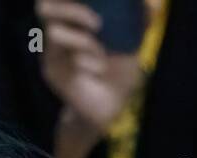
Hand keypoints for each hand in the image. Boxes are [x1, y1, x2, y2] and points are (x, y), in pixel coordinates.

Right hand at [37, 0, 141, 132]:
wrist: (110, 107)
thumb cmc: (119, 72)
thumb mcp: (132, 45)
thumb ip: (138, 23)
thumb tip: (151, 4)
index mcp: (73, 20)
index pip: (58, 0)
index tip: (94, 1)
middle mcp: (58, 31)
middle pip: (45, 7)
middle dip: (72, 10)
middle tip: (98, 23)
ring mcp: (51, 51)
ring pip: (54, 32)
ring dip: (83, 41)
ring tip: (102, 54)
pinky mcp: (51, 71)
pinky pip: (64, 58)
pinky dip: (86, 61)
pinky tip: (99, 70)